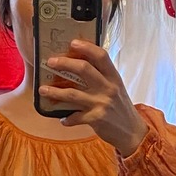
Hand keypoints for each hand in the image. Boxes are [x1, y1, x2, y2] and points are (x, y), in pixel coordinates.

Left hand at [41, 40, 148, 156]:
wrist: (132, 132)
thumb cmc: (121, 108)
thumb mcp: (116, 88)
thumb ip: (103, 77)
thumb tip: (80, 65)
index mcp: (114, 77)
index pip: (101, 56)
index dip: (86, 47)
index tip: (72, 43)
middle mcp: (108, 88)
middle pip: (84, 69)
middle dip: (64, 63)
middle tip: (51, 62)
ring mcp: (102, 103)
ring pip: (73, 93)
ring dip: (55, 92)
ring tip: (42, 89)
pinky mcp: (96, 119)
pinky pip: (75, 117)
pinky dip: (67, 118)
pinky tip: (63, 119)